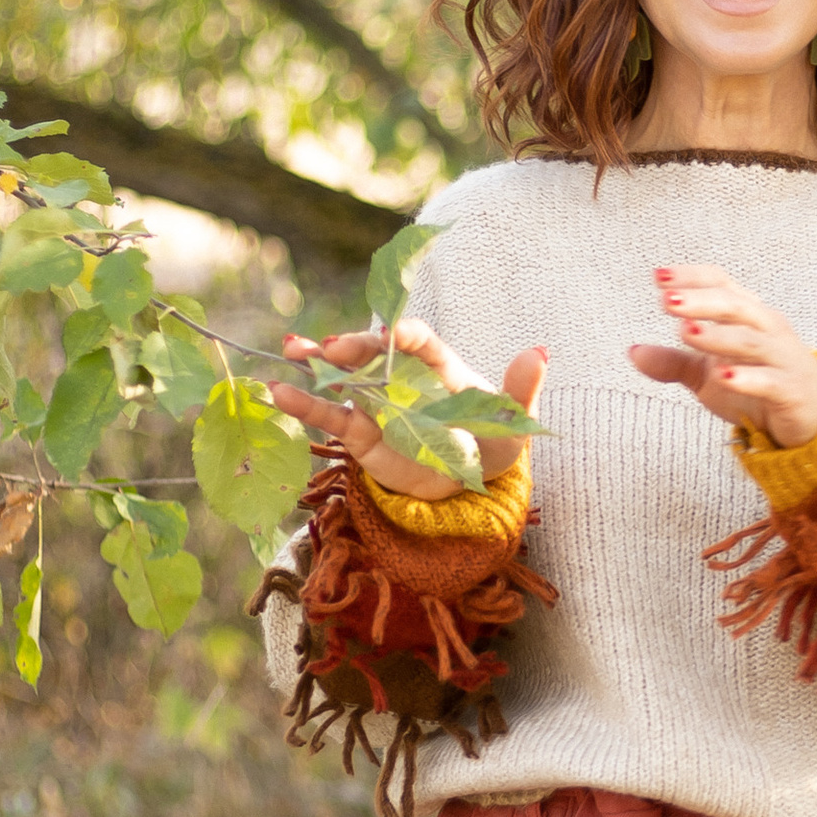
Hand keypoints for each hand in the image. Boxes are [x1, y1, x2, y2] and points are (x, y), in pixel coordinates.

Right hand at [269, 319, 549, 499]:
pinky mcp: (360, 433)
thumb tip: (539, 353)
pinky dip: (305, 405)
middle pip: (373, 354)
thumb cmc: (495, 442)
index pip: (422, 343)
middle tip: (330, 345)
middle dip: (353, 346)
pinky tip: (278, 393)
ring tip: (289, 349)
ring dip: (316, 364)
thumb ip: (521, 389)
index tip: (397, 336)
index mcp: (440, 367)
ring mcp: (378, 403)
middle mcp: (403, 378)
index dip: (407, 335)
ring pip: (344, 378)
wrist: (472, 481)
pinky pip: (331, 416)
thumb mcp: (514, 422)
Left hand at [628, 264, 816, 447]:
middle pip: (735, 306)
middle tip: (666, 300)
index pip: (722, 284)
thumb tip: (632, 352)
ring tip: (686, 333)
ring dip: (717, 336)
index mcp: (748, 316)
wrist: (814, 417)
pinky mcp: (790, 391)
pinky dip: (747, 378)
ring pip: (750, 341)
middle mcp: (767, 329)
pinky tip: (724, 377)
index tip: (658, 277)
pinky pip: (769, 381)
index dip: (692, 278)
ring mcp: (782, 358)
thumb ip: (673, 362)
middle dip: (700, 302)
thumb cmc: (758, 384)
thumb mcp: (708, 374)